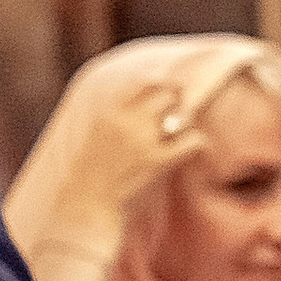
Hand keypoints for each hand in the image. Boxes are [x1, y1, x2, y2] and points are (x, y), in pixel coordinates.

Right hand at [85, 66, 208, 216]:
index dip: (163, 80)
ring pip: (183, 114)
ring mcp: (142, 140)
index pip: (146, 79)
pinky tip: (190, 149)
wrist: (84, 201)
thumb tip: (154, 85)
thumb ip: (119, 107)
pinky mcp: (158, 162)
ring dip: (185, 122)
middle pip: (169, 93)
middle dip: (175, 102)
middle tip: (173, 116)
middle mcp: (126, 120)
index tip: (169, 87)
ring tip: (179, 134)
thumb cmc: (91, 163)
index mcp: (108, 109)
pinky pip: (193, 140)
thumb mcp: (96, 127)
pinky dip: (196, 143)